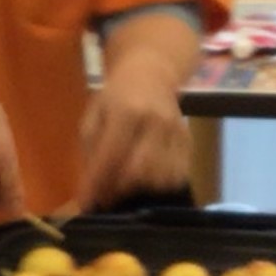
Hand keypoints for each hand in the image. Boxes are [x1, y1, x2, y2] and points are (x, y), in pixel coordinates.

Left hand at [74, 52, 190, 207]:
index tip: (87, 203)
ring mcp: (176, 132)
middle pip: (139, 171)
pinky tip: (148, 178)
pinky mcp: (188, 141)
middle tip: (107, 192)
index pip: (111, 155)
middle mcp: (155, 121)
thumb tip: (90, 192)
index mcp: (127, 111)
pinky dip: (160, 184)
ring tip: (127, 183)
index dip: (97, 184)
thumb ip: (91, 152)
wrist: (152, 72)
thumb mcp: (93, 116)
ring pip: (160, 178)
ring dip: (141, 188)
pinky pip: (177, 176)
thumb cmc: (116, 97)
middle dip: (120, 188)